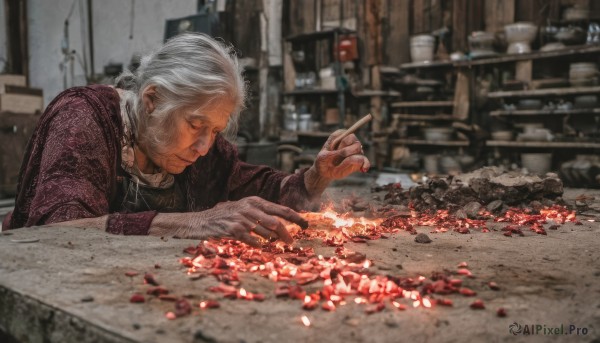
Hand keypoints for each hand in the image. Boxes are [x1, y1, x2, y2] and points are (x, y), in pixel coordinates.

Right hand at [153, 196, 307, 246]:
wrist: (200, 221)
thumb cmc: (224, 216)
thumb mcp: (243, 209)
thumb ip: (260, 214)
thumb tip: (281, 224)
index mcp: (255, 201)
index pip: (282, 209)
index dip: (297, 218)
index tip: (307, 225)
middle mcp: (250, 207)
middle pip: (277, 222)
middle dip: (287, 234)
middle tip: (292, 242)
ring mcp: (242, 218)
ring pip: (266, 233)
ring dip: (272, 241)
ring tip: (272, 245)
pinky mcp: (234, 229)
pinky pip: (252, 240)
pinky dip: (258, 245)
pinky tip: (258, 246)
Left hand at [304, 130, 369, 195]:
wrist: (323, 172)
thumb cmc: (322, 161)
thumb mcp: (325, 156)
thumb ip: (337, 153)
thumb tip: (348, 151)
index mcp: (341, 136)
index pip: (350, 136)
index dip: (343, 144)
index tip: (333, 150)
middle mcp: (350, 142)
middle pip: (357, 144)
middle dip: (347, 153)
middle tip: (336, 159)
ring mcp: (355, 152)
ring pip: (361, 153)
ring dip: (351, 161)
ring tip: (340, 165)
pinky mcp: (358, 161)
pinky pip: (365, 161)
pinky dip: (365, 165)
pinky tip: (363, 170)